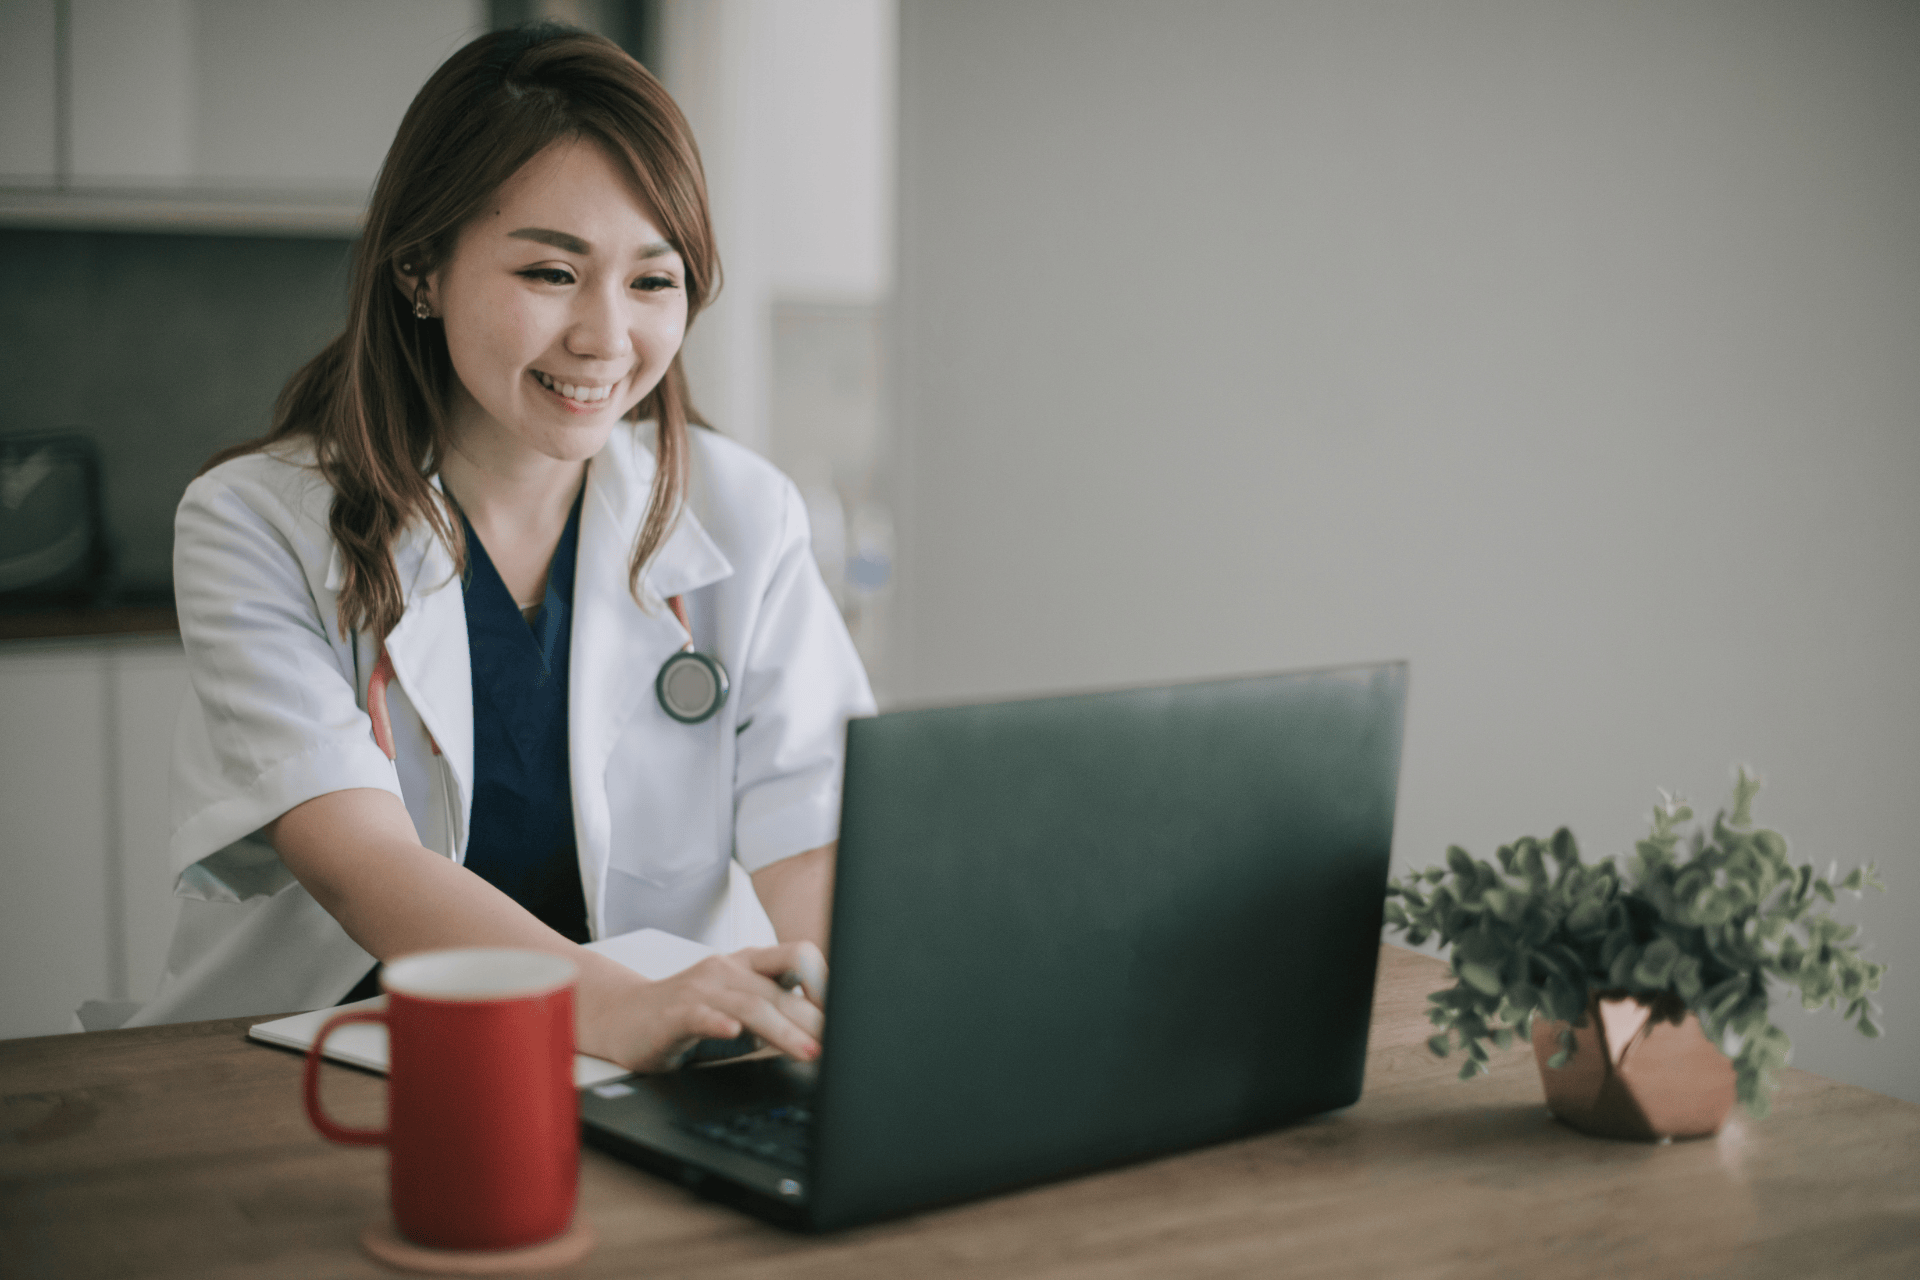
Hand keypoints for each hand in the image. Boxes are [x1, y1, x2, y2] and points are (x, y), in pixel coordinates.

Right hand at [580, 941, 827, 1072]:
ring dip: (784, 1031)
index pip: (799, 957)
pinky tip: (734, 1035)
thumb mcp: (739, 1009)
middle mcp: (728, 969)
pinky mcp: (674, 1013)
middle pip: (781, 990)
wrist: (623, 1018)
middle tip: (840, 1046)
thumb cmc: (688, 1016)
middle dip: (814, 1020)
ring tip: (809, 1053)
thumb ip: (775, 1014)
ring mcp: (700, 989)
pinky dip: (719, 1023)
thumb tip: (826, 1035)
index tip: (847, 1015)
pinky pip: (700, 1014)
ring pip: (750, 1004)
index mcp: (749, 964)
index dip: (826, 983)